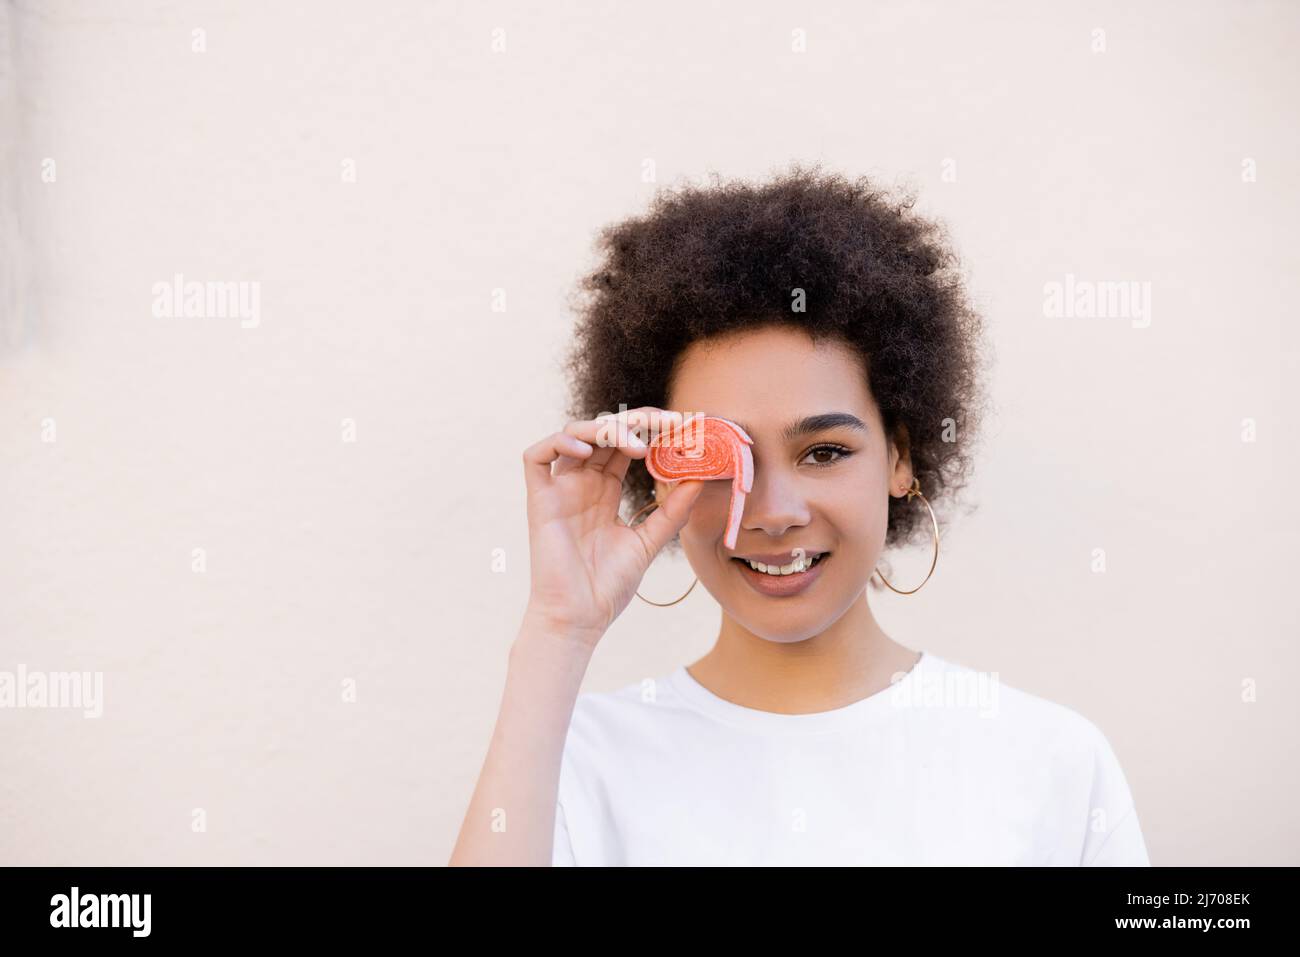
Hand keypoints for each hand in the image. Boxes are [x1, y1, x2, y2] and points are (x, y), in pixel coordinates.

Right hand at [521, 407, 703, 645]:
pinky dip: (560, 442)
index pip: (625, 445)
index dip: (651, 430)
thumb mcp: (649, 542)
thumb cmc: (608, 586)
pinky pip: (536, 457)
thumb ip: (672, 511)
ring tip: (636, 445)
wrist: (580, 618)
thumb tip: (699, 478)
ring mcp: (559, 490)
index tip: (683, 427)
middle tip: (669, 424)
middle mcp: (581, 484)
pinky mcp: (539, 500)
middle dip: (636, 421)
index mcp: (604, 491)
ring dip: (605, 429)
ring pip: (573, 435)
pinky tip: (588, 451)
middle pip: (604, 433)